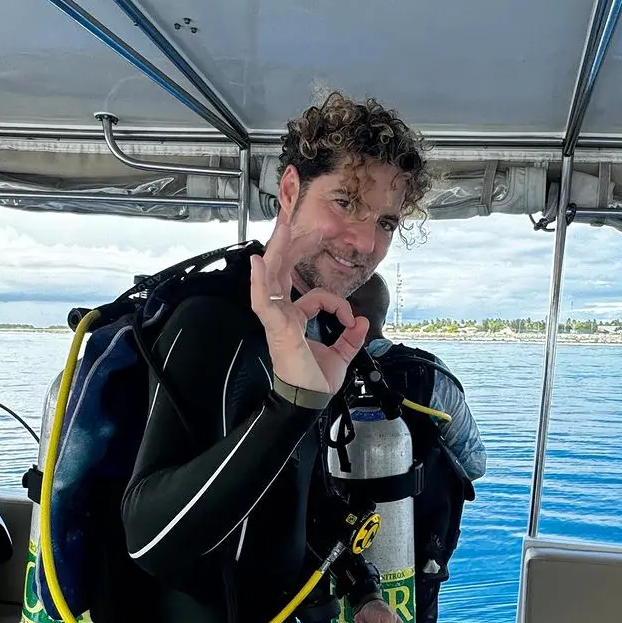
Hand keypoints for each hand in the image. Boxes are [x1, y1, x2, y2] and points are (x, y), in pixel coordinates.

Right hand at [250, 216, 368, 395]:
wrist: (308, 400)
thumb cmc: (316, 381)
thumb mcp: (340, 355)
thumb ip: (351, 337)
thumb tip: (363, 322)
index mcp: (294, 319)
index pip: (316, 296)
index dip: (338, 304)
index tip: (352, 320)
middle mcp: (282, 315)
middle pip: (284, 272)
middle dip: (293, 245)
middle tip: (302, 222)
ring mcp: (276, 319)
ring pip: (273, 277)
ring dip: (278, 250)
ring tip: (283, 226)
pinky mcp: (276, 326)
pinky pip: (263, 301)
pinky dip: (260, 282)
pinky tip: (258, 263)